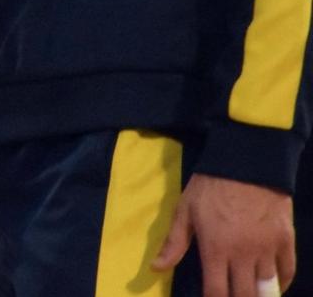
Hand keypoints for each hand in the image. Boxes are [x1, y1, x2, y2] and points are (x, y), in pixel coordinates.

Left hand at [152, 173, 294, 295]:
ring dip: (258, 294)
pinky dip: (281, 282)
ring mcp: (267, 249)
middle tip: (230, 294)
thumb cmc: (210, 185)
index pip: (216, 292)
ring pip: (267, 288)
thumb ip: (174, 242)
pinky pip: (287, 272)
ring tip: (249, 292)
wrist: (246, 161)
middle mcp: (243, 254)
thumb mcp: (185, 210)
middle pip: (244, 295)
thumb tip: (156, 268)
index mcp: (216, 248)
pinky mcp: (285, 240)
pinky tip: (272, 284)